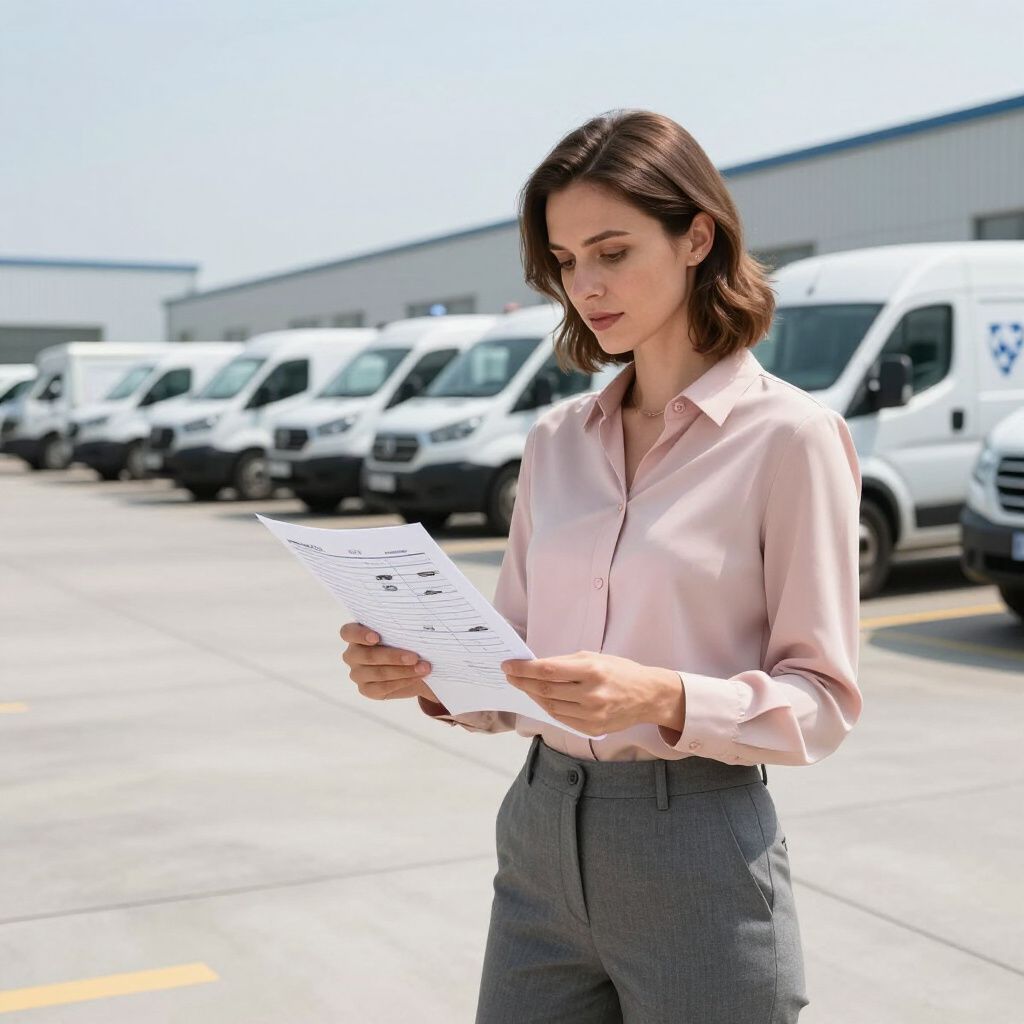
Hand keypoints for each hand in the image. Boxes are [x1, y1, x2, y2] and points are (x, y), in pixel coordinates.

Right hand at [339, 622, 439, 703]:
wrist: (411, 664)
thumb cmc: (403, 640)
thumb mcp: (400, 631)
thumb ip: (399, 628)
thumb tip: (414, 627)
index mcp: (355, 634)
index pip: (348, 632)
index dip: (360, 635)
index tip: (376, 637)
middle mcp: (353, 654)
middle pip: (367, 655)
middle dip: (393, 656)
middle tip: (415, 657)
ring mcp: (357, 673)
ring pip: (378, 673)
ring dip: (403, 671)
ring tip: (423, 668)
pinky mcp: (366, 689)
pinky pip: (382, 688)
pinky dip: (402, 681)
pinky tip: (417, 677)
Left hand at [501, 651, 679, 737]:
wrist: (648, 695)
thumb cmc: (620, 671)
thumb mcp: (594, 657)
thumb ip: (565, 663)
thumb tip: (535, 667)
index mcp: (592, 670)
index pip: (548, 670)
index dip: (524, 669)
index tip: (508, 666)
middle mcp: (592, 694)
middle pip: (545, 690)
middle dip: (522, 682)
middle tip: (510, 676)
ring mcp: (592, 715)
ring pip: (550, 706)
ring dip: (532, 696)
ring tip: (524, 686)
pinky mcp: (592, 729)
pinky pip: (561, 718)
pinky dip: (548, 708)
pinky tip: (541, 699)